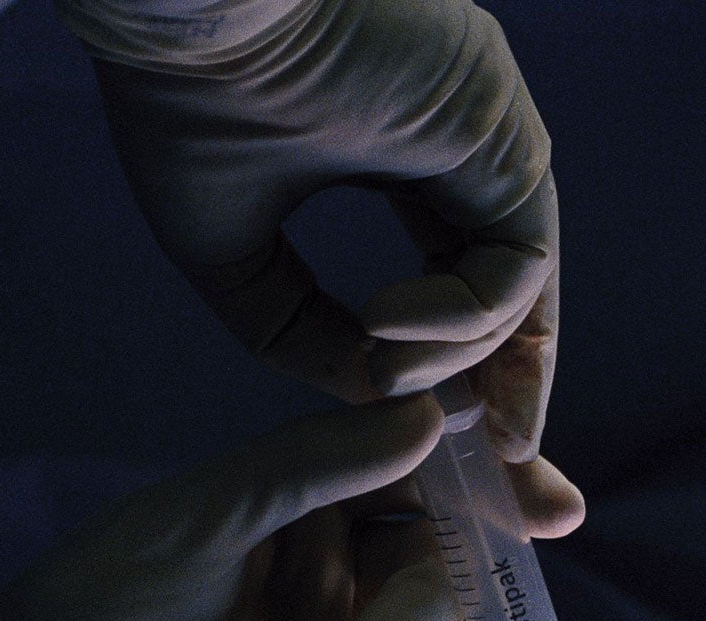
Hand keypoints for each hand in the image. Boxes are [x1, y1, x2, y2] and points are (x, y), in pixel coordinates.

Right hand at [64, 0, 560, 461]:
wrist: (182, 2)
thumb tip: (379, 396)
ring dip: (456, 360)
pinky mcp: (507, 136)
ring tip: (382, 375)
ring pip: (517, 294)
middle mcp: (467, 149)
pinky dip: (463, 321)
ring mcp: (494, 140)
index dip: (469, 375)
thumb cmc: (184, 100)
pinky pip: (516, 265)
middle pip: (518, 300)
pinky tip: (391, 332)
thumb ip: (303, 333)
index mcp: (408, 159)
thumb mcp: (232, 252)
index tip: (476, 455)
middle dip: (517, 399)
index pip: (468, 287)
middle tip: (523, 488)